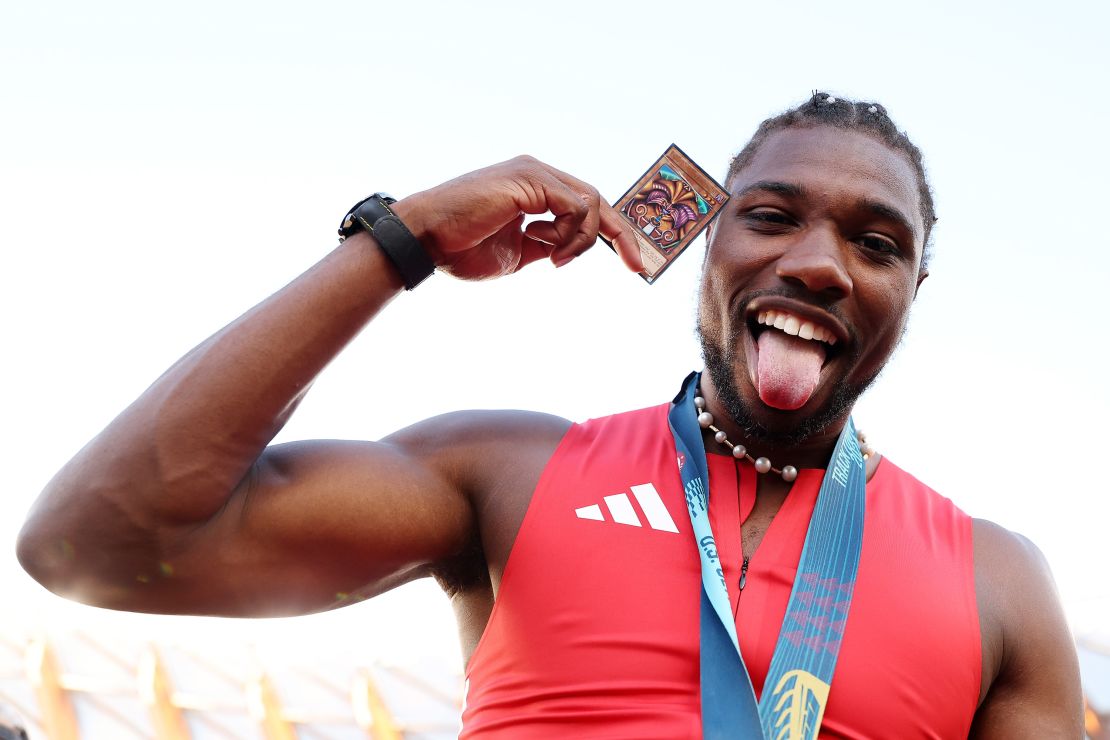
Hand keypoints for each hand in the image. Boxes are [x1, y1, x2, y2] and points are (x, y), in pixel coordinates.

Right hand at [391, 155, 643, 280]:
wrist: (425, 239)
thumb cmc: (459, 247)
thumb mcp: (515, 254)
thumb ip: (543, 247)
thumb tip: (565, 252)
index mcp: (534, 188)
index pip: (586, 206)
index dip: (612, 234)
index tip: (632, 264)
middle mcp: (538, 174)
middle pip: (598, 200)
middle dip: (621, 235)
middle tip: (636, 267)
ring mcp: (534, 173)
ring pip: (589, 204)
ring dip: (580, 240)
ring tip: (553, 258)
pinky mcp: (530, 179)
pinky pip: (575, 206)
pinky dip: (570, 232)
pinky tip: (543, 244)